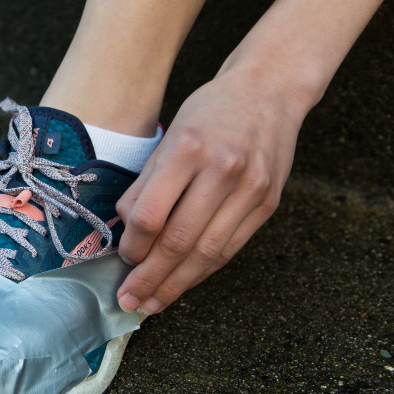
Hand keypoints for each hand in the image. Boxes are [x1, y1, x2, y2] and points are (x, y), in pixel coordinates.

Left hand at [115, 69, 304, 313]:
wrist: (271, 90)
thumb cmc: (212, 111)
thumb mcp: (170, 136)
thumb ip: (147, 184)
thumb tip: (126, 232)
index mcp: (188, 149)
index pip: (151, 215)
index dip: (132, 246)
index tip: (123, 259)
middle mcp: (222, 170)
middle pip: (178, 241)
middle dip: (149, 278)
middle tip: (129, 300)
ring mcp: (250, 189)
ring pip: (207, 253)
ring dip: (176, 284)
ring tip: (153, 303)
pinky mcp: (267, 203)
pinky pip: (230, 247)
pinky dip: (204, 270)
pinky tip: (184, 282)